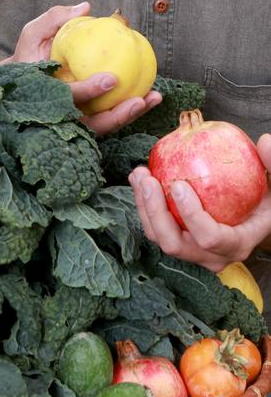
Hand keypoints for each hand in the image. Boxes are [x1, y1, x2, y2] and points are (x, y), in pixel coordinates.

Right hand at [0, 1, 161, 134]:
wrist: (23, 81)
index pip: (68, 97)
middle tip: (139, 101)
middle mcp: (61, 116)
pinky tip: (152, 94)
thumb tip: (86, 8)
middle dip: (117, 116)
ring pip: (105, 126)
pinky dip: (131, 109)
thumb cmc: (29, 54)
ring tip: (154, 97)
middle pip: (91, 124)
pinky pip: (112, 116)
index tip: (111, 78)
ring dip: (131, 115)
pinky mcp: (89, 121)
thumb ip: (54, 19)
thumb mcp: (33, 33)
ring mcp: (76, 123)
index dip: (88, 91)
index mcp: (45, 96)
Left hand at [129, 133, 270, 270]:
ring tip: (139, 174)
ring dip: (143, 206)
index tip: (178, 184)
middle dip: (155, 213)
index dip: (192, 216)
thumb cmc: (266, 199)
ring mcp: (193, 252)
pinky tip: (141, 177)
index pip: (210, 238)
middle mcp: (212, 255)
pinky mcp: (180, 240)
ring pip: (159, 236)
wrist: (256, 214)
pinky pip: (156, 227)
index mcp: (237, 243)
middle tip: (148, 179)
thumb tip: (265, 142)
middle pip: (175, 244)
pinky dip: (144, 203)